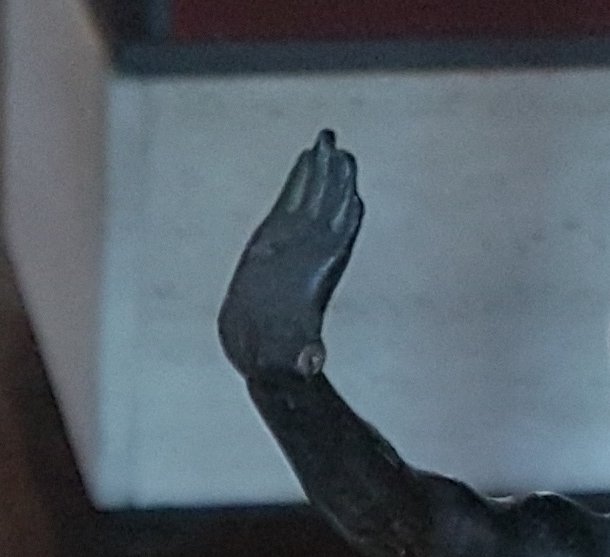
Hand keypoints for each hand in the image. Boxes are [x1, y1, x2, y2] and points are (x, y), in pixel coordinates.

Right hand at [218, 130, 362, 382]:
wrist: (262, 352)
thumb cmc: (277, 355)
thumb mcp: (292, 357)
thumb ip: (303, 357)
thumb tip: (310, 364)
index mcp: (322, 270)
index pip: (342, 227)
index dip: (345, 200)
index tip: (347, 171)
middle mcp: (314, 249)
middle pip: (332, 202)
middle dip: (335, 173)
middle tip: (333, 141)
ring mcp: (298, 239)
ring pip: (317, 196)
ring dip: (323, 168)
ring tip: (327, 140)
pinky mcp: (277, 235)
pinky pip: (293, 199)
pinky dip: (302, 179)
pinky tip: (307, 160)